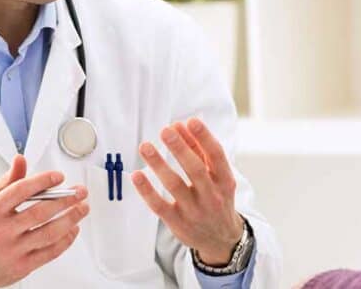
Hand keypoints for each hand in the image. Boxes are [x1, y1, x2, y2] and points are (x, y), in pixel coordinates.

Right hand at [0, 155, 88, 288]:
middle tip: (79, 192)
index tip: (58, 177)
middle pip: (40, 212)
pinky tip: (73, 229)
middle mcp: (0, 232)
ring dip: (71, 218)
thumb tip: (20, 160)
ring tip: (82, 208)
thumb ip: (7, 181)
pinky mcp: (23, 266)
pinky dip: (66, 239)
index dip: (43, 181)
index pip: (20, 191)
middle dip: (65, 200)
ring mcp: (12, 251)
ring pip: (49, 233)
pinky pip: (50, 252)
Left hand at [132, 117, 244, 265]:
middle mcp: (211, 196)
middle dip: (180, 149)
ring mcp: (194, 210)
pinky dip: (147, 190)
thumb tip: (181, 125)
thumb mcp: (218, 177)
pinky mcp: (177, 223)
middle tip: (165, 130)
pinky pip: (159, 205)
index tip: (191, 121)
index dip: (204, 138)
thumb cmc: (216, 198)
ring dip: (159, 164)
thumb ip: (200, 151)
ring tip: (145, 146)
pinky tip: (136, 175)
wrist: (220, 239)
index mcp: (224, 181)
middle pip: (195, 169)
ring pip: (175, 185)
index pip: (216, 156)